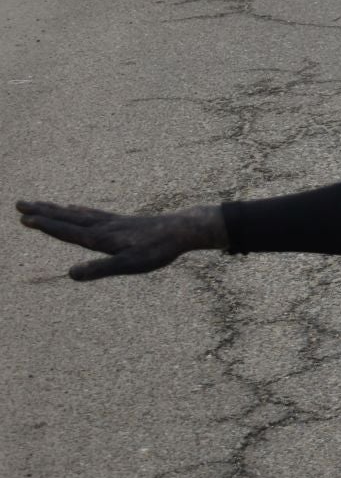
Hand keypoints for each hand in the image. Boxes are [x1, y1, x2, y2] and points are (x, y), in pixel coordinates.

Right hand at [16, 200, 226, 280]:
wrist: (184, 230)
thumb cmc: (158, 251)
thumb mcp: (129, 265)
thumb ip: (99, 270)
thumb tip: (70, 274)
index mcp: (101, 238)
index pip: (67, 231)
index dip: (45, 225)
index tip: (24, 218)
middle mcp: (103, 226)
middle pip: (67, 217)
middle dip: (42, 212)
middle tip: (19, 203)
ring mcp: (112, 222)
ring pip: (78, 213)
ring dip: (56, 209)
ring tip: (39, 204)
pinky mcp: (122, 222)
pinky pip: (93, 213)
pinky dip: (78, 210)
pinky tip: (75, 208)